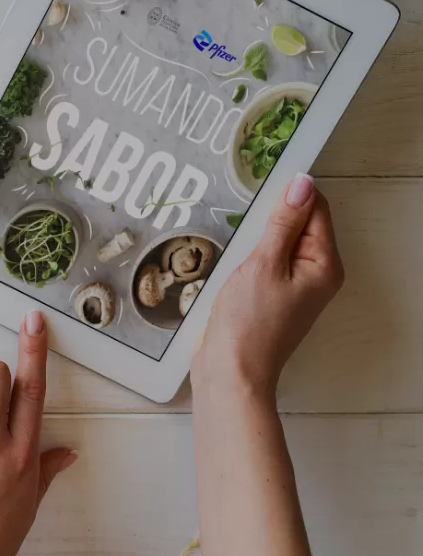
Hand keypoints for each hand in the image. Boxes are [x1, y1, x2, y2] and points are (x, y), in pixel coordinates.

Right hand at [193, 174, 344, 398]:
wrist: (232, 372)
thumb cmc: (249, 323)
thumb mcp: (263, 264)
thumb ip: (283, 222)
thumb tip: (302, 184)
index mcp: (324, 264)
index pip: (316, 210)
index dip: (290, 193)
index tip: (261, 183)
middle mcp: (318, 274)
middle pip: (301, 225)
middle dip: (273, 215)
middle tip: (243, 218)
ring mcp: (297, 287)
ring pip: (281, 243)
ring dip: (259, 236)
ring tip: (236, 241)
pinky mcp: (275, 297)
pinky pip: (269, 262)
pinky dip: (252, 254)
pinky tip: (234, 261)